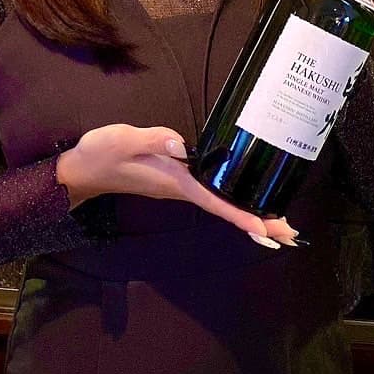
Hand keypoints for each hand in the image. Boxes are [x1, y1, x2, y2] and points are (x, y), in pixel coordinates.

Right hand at [55, 124, 298, 248]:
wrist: (81, 169)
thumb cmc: (101, 153)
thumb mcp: (122, 139)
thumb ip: (152, 139)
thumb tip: (182, 146)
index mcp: (173, 181)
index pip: (214, 201)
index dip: (240, 214)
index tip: (266, 229)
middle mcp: (179, 190)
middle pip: (225, 209)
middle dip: (258, 223)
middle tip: (292, 234)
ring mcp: (178, 189)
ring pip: (221, 206)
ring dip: (250, 216)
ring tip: (281, 226)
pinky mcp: (175, 183)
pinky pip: (212, 199)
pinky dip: (233, 206)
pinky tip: (244, 205)